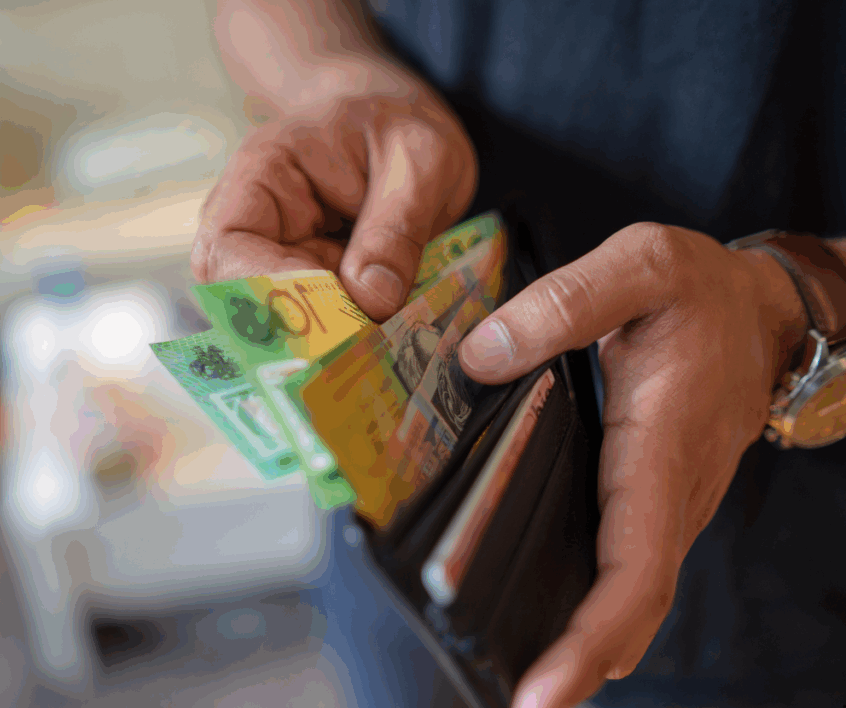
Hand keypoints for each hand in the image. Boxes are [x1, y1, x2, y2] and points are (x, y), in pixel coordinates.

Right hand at [190, 64, 476, 320]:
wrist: (401, 129)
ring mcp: (274, 260)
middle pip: (241, 298)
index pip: (227, 248)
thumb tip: (371, 300)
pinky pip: (311, 326)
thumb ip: (397, 227)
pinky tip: (385, 338)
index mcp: (263, 174)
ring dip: (329, 338)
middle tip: (367, 345)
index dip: (267, 293)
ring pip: (276, 322)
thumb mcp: (421, 162)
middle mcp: (251, 224)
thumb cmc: (403, 129)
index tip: (334, 315)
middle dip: (300, 329)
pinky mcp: (303, 287)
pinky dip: (345, 337)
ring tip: (385, 339)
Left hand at [458, 223, 806, 707]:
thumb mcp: (639, 266)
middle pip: (630, 603)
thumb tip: (481, 357)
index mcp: (663, 446)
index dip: (592, 635)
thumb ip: (562, 304)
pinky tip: (549, 622)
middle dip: (576, 664)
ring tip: (519, 680)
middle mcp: (671, 493)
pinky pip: (626, 564)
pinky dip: (594, 607)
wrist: (762, 310)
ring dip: (582, 644)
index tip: (544, 690)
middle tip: (516, 704)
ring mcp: (669, 503)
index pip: (634, 565)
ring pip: (630, 592)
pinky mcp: (657, 499)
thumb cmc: (700, 291)